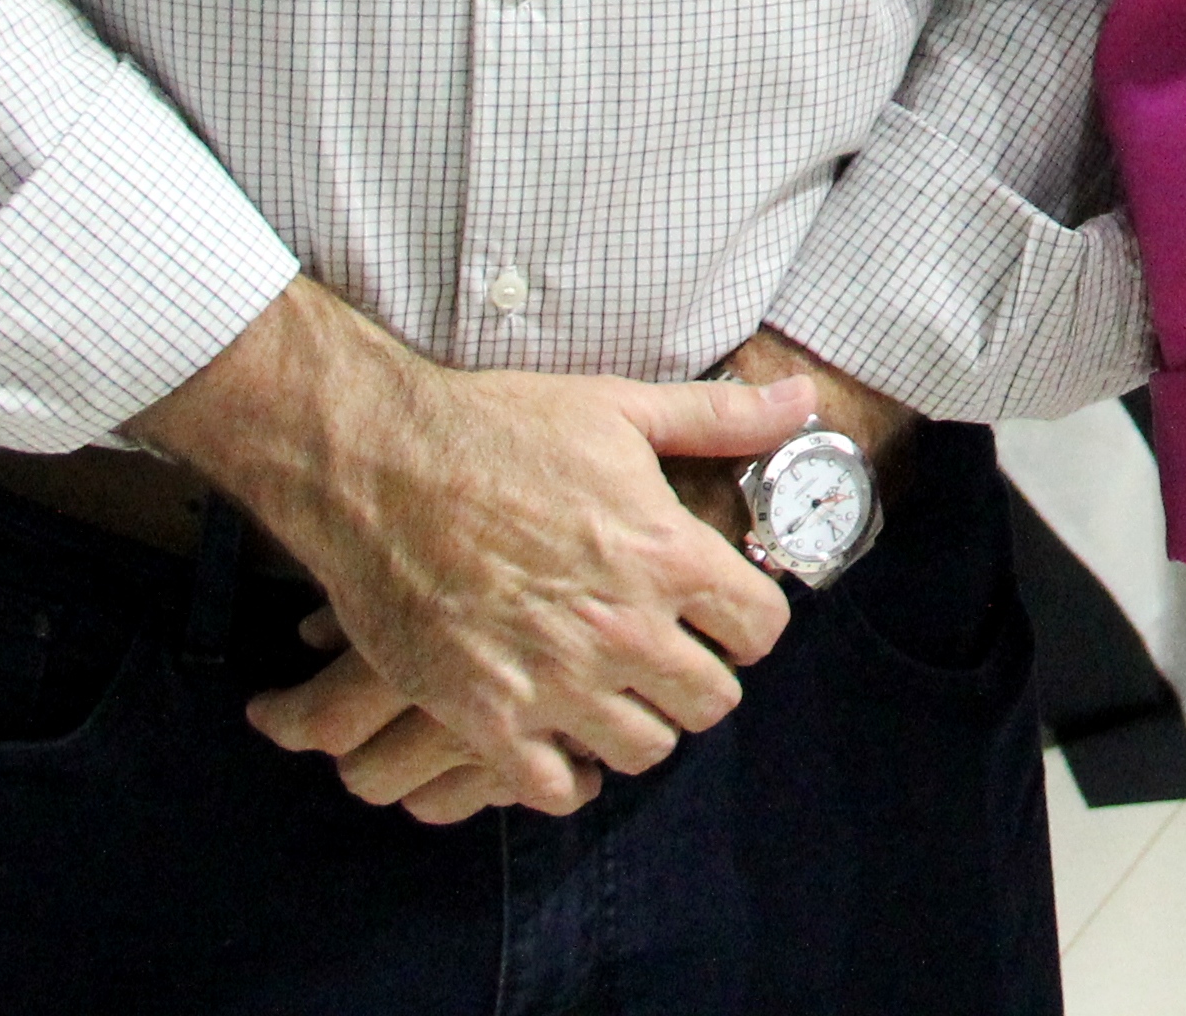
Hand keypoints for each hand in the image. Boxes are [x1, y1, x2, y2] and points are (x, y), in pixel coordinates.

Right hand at [134, 279, 807, 821]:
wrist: (378, 466)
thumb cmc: (500, 429)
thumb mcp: (621, 409)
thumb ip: (721, 417)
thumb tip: (807, 397)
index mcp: (668, 555)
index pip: (762, 629)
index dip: (747, 622)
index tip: (720, 614)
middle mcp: (624, 629)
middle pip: (711, 702)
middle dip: (699, 680)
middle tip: (667, 658)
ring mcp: (556, 682)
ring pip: (645, 750)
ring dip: (637, 726)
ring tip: (615, 696)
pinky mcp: (486, 719)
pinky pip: (555, 789)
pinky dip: (565, 776)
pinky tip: (560, 743)